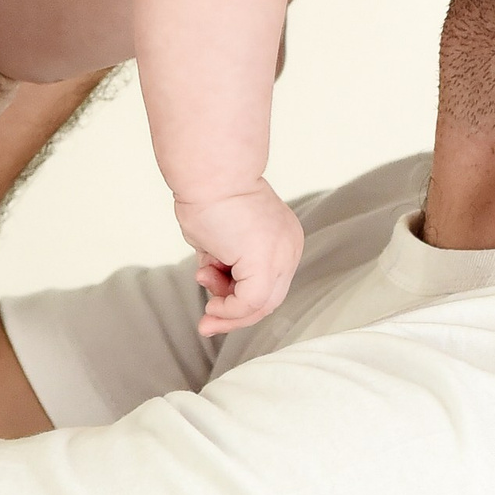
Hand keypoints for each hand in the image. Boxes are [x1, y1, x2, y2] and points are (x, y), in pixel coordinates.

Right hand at [177, 182, 304, 338]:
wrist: (209, 171)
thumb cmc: (206, 194)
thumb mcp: (218, 239)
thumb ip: (222, 264)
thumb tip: (213, 285)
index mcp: (283, 239)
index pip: (268, 284)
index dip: (239, 303)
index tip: (211, 309)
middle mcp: (290, 248)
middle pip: (268, 299)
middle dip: (233, 315)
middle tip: (206, 323)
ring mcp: (282, 256)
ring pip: (260, 305)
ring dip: (226, 308)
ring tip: (204, 281)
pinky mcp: (267, 264)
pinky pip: (250, 303)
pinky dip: (228, 311)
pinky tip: (211, 305)